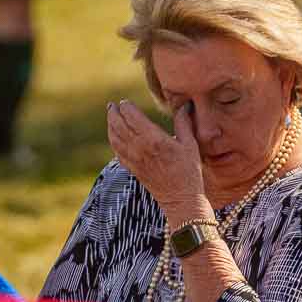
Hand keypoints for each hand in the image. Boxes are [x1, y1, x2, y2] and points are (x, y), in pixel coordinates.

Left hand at [107, 98, 204, 216]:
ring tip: (111, 117)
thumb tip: (185, 105)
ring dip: (110, 126)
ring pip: (114, 138)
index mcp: (154, 139)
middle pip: (119, 125)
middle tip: (112, 106)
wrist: (181, 199)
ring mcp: (134, 160)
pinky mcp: (132, 169)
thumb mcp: (190, 145)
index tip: (125, 102)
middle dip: (114, 113)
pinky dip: (113, 141)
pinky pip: (117, 152)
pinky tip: (114, 136)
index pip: (132, 116)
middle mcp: (140, 148)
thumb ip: (184, 123)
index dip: (126, 107)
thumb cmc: (189, 171)